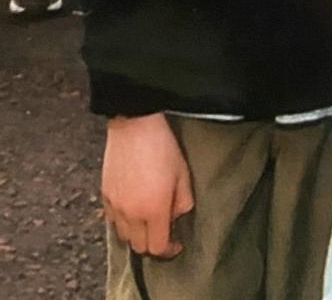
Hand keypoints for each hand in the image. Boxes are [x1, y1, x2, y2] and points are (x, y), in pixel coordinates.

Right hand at [102, 114, 193, 257]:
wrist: (134, 125)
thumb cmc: (162, 146)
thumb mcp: (182, 173)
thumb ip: (183, 200)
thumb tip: (178, 215)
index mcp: (154, 209)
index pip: (158, 247)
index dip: (169, 250)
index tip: (176, 244)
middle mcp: (131, 213)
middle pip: (139, 247)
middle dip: (153, 244)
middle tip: (163, 232)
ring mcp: (115, 206)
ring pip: (124, 236)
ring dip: (137, 234)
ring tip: (148, 219)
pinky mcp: (105, 196)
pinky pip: (112, 220)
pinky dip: (123, 221)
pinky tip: (133, 207)